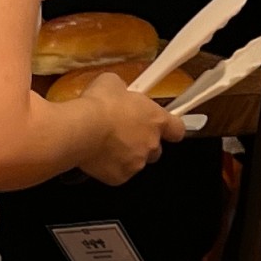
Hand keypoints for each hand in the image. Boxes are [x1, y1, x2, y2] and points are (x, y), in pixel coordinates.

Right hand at [72, 74, 187, 187]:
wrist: (82, 128)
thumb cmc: (100, 104)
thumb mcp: (113, 83)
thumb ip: (124, 91)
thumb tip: (118, 91)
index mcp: (156, 119)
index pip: (177, 129)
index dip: (171, 129)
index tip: (165, 127)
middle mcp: (151, 144)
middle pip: (156, 149)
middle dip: (143, 143)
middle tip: (125, 133)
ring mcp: (136, 163)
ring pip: (136, 162)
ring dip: (126, 154)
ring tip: (106, 143)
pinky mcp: (120, 177)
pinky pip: (118, 173)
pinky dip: (110, 166)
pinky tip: (97, 155)